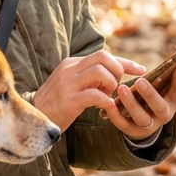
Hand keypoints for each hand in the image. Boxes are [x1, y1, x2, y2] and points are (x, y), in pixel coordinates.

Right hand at [32, 52, 148, 132]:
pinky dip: (106, 101)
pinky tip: (106, 108)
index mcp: (72, 64)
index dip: (125, 62)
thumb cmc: (57, 104)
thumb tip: (114, 75)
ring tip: (108, 97)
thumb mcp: (72, 85)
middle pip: (104, 57)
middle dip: (118, 71)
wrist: (34, 120)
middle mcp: (70, 69)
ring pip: (101, 72)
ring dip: (112, 86)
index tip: (141, 69)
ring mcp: (68, 84)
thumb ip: (89, 78)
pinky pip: (95, 95)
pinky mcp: (68, 100)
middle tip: (118, 88)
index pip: (104, 55)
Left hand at [106, 64, 175, 141]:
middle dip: (150, 94)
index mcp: (173, 102)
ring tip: (121, 88)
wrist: (143, 122)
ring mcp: (148, 125)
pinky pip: (122, 124)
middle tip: (140, 81)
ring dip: (131, 103)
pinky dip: (115, 114)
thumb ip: (175, 77)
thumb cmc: (156, 97)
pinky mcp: (131, 130)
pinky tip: (109, 102)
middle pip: (159, 107)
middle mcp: (163, 115)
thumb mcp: (166, 88)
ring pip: (141, 117)